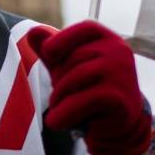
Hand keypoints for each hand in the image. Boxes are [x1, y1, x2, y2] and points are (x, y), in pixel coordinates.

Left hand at [25, 20, 150, 154]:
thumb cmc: (89, 89)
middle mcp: (120, 52)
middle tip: (58, 96)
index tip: (47, 53)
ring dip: (59, 97)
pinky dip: (64, 113)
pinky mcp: (119, 99)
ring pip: (76, 78)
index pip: (87, 28)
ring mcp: (122, 74)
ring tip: (57, 109)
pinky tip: (55, 122)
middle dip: (58, 77)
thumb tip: (32, 31)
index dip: (63, 38)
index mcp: (109, 39)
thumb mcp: (68, 66)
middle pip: (76, 57)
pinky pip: (82, 100)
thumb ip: (52, 50)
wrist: (116, 126)